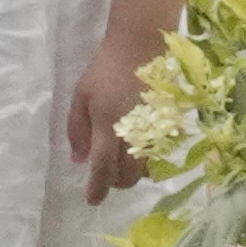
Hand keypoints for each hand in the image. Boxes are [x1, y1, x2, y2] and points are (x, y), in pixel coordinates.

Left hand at [60, 22, 158, 195]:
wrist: (141, 46)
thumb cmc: (105, 69)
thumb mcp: (81, 96)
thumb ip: (77, 130)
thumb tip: (79, 160)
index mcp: (107, 126)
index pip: (102, 168)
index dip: (97, 188)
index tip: (91, 201)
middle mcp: (132, 133)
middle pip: (127, 176)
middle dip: (114, 183)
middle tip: (105, 175)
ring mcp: (153, 131)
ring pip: (144, 170)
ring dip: (130, 173)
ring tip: (120, 159)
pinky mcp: (168, 125)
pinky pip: (157, 155)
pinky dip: (146, 160)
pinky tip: (137, 147)